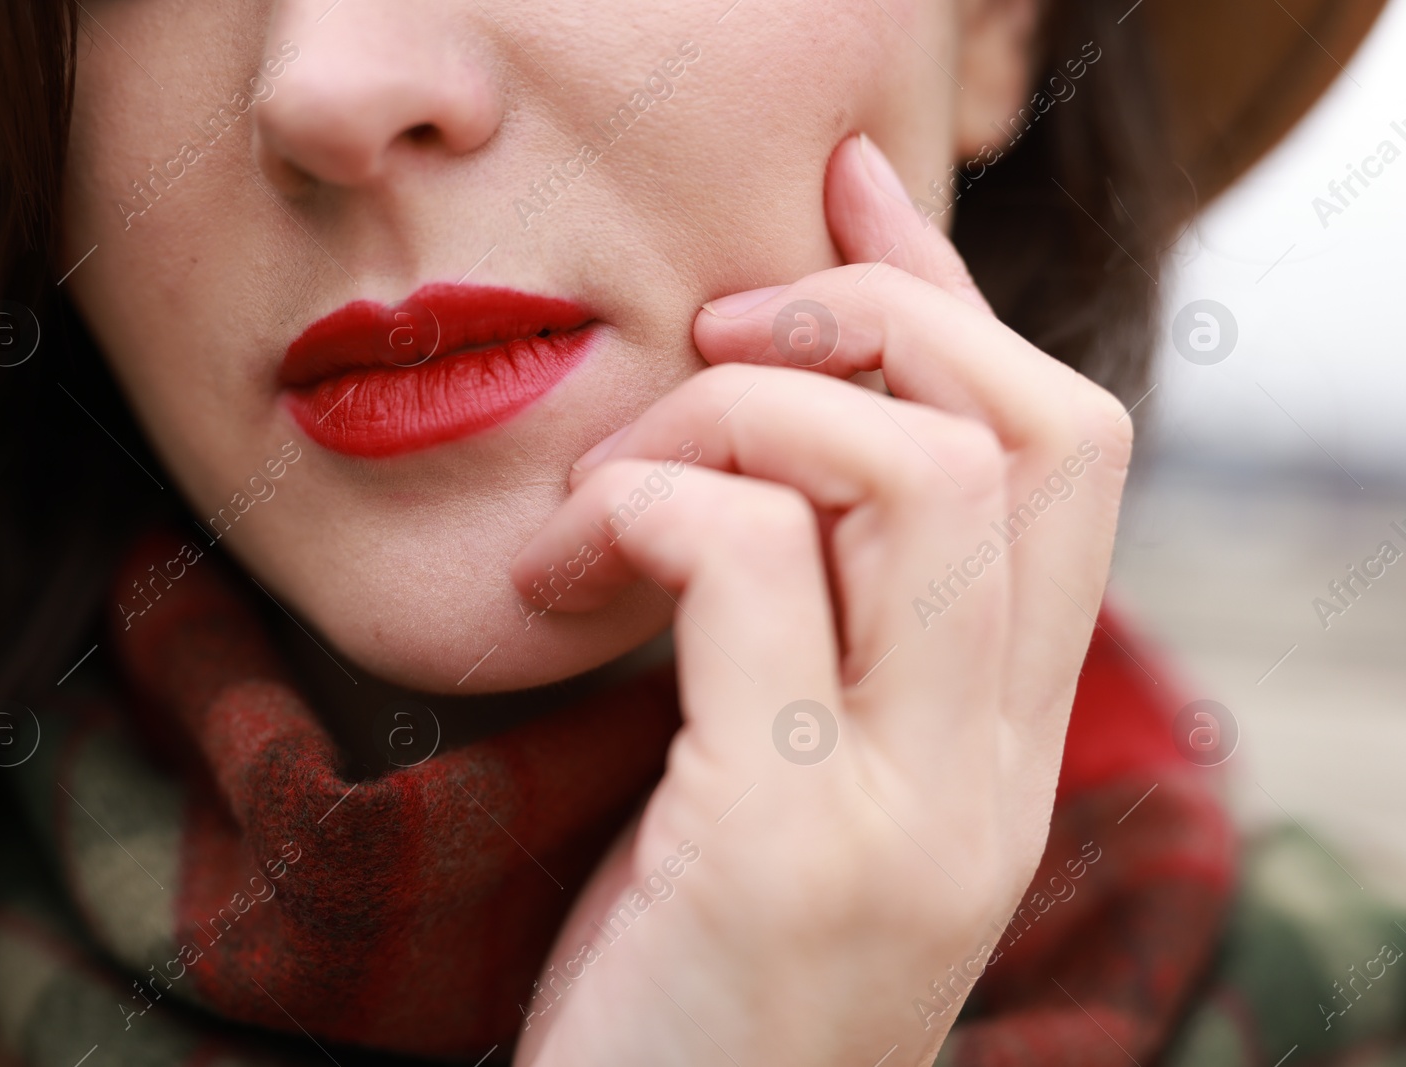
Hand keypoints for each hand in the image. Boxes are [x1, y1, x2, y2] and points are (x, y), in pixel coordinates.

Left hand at [509, 133, 1131, 1066]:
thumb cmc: (683, 985)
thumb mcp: (784, 794)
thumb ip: (820, 640)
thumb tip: (768, 449)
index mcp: (1007, 751)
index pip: (1064, 458)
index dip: (951, 297)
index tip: (843, 198)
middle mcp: (995, 774)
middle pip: (1029, 432)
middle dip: (863, 317)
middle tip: (715, 324)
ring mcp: (906, 815)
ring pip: (906, 474)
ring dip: (729, 417)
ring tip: (610, 495)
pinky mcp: (776, 844)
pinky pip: (742, 562)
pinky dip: (643, 510)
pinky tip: (559, 572)